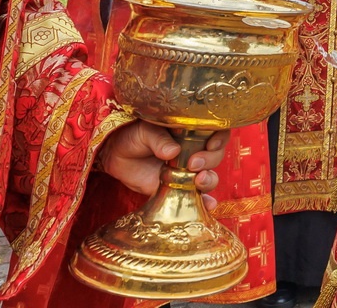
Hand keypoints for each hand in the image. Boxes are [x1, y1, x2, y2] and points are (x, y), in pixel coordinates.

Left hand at [98, 122, 227, 196]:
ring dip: (209, 179)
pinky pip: (196, 197)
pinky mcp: (179, 189)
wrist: (116, 156)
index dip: (220, 138)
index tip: (211, 144)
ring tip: (198, 181)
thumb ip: (158, 139)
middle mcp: (194, 150)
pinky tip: (208, 205)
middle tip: (193, 164)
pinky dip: (205, 202)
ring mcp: (188, 171)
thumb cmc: (132, 136)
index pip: (216, 130)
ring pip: (209, 175)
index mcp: (190, 130)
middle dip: (210, 160)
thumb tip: (173, 151)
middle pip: (216, 154)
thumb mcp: (144, 131)